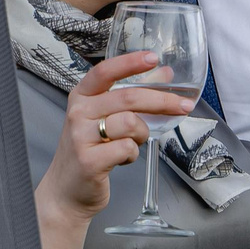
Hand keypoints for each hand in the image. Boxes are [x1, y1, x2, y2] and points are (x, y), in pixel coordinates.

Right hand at [34, 53, 199, 221]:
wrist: (66, 191)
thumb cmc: (89, 151)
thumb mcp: (105, 118)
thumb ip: (132, 95)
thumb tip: (163, 74)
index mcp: (81, 96)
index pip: (105, 71)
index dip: (130, 62)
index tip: (153, 58)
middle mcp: (78, 112)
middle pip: (128, 97)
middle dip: (162, 101)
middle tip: (183, 106)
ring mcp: (81, 136)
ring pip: (131, 123)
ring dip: (142, 134)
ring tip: (133, 142)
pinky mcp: (90, 160)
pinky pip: (127, 149)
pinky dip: (132, 154)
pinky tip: (122, 158)